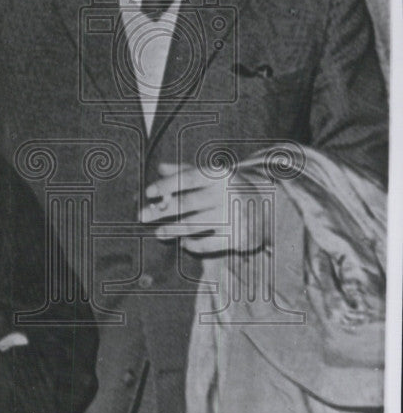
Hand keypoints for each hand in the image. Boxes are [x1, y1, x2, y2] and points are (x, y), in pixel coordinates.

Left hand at [139, 162, 266, 255]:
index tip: (148, 192)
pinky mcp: (238, 236)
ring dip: (172, 230)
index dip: (167, 184)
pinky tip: (184, 243)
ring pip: (193, 225)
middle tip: (142, 216)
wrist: (270, 208)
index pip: (189, 177)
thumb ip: (186, 171)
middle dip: (161, 211)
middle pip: (187, 203)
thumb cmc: (232, 189)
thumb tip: (160, 167)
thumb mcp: (213, 176)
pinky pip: (208, 244)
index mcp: (220, 175)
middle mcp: (227, 193)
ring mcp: (233, 215)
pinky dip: (193, 245)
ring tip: (159, 234)